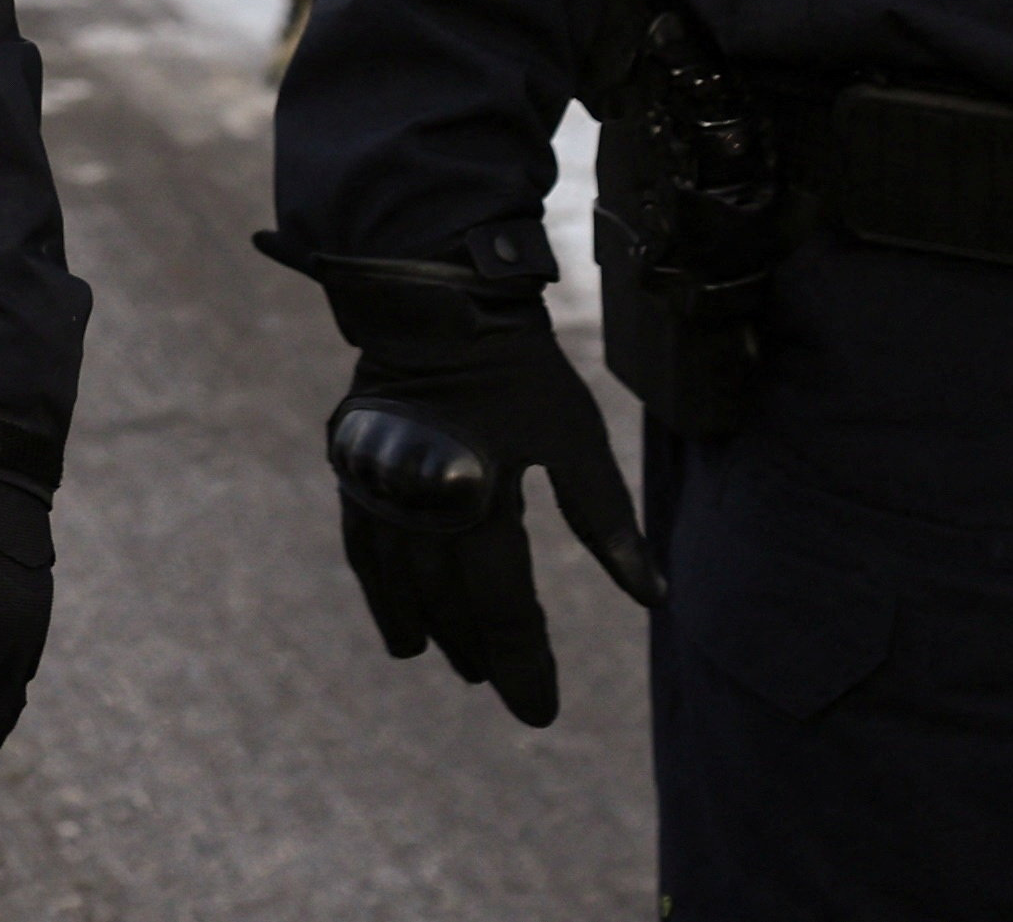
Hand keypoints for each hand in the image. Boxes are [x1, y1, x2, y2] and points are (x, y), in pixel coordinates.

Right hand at [316, 260, 660, 729]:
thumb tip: (655, 596)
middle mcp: (424, 506)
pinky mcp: (358, 475)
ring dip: (433, 633)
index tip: (542, 712)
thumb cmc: (517, 369)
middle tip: (507, 686)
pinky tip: (401, 629)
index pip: (503, 609)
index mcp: (482, 500)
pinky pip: (366, 555)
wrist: (434, 301)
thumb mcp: (574, 438)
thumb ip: (607, 520)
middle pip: (452, 607)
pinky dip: (384, 597)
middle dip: (483, 654)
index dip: (525, 664)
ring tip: (459, 664)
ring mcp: (382, 492)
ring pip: (404, 589)